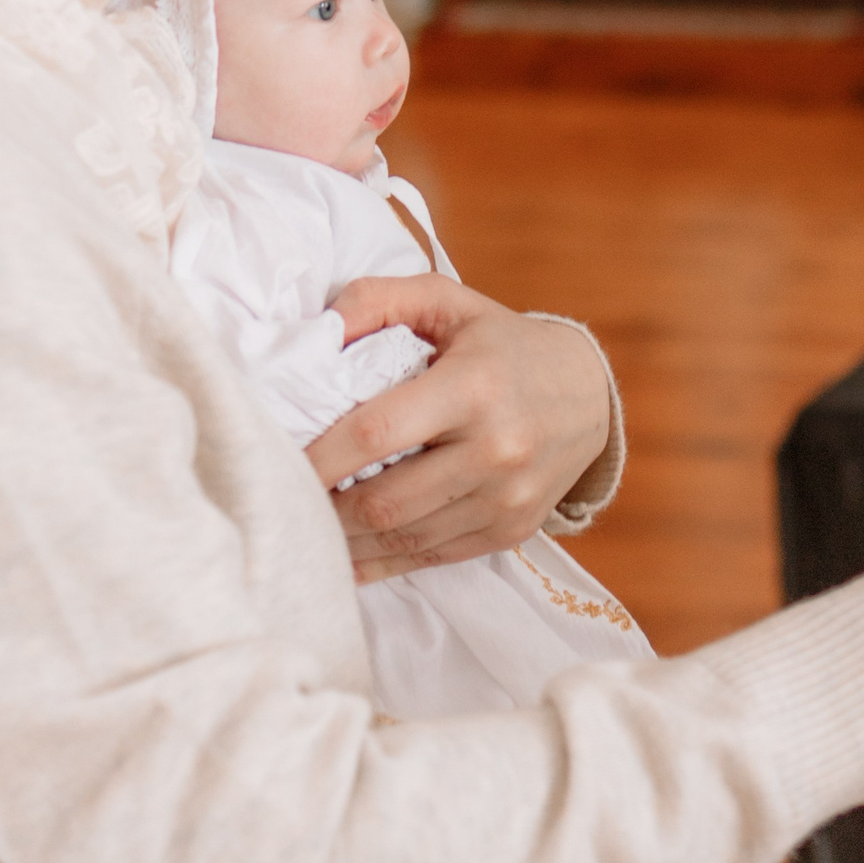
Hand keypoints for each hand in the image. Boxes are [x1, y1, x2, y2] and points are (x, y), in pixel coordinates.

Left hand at [305, 275, 612, 583]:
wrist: (588, 394)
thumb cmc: (501, 343)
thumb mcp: (447, 301)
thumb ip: (377, 300)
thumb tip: (317, 331)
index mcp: (474, 387)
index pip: (376, 433)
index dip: (317, 456)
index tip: (274, 461)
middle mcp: (496, 448)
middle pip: (384, 501)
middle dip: (322, 508)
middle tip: (280, 500)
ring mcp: (507, 498)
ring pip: (403, 538)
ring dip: (345, 541)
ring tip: (306, 525)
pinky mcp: (511, 530)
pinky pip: (431, 558)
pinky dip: (382, 562)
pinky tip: (346, 555)